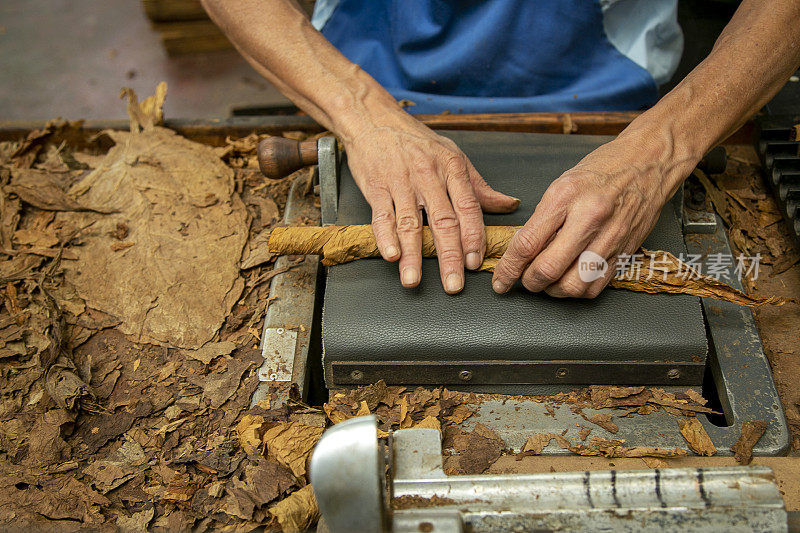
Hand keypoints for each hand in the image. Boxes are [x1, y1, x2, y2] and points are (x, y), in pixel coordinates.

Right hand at [344, 115, 518, 293]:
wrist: (374, 119)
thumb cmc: (416, 140)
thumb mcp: (453, 155)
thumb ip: (479, 186)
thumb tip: (509, 205)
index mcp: (452, 169)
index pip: (468, 208)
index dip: (473, 238)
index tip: (474, 262)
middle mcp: (428, 176)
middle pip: (442, 221)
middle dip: (449, 256)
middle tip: (453, 284)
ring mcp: (401, 182)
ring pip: (409, 223)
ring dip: (412, 255)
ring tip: (414, 280)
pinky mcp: (376, 186)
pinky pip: (381, 215)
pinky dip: (385, 237)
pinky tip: (391, 255)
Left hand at [491, 134, 696, 297]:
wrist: (649, 162)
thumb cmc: (604, 169)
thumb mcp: (562, 184)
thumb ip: (542, 219)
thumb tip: (521, 252)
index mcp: (566, 197)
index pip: (527, 244)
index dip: (508, 268)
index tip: (500, 280)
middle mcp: (589, 219)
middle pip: (548, 270)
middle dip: (528, 282)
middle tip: (523, 280)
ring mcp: (610, 238)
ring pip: (573, 285)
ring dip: (553, 291)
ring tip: (546, 282)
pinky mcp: (625, 251)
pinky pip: (596, 286)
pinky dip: (577, 291)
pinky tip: (570, 280)